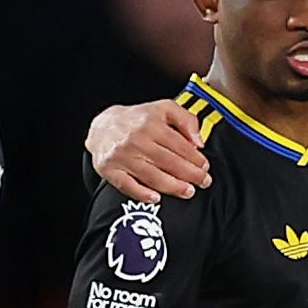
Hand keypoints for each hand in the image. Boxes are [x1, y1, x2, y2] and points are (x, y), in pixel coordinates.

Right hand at [88, 101, 211, 203]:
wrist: (102, 126)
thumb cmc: (137, 120)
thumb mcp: (163, 109)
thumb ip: (186, 120)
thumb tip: (199, 142)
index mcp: (151, 124)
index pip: (179, 145)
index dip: (195, 158)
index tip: (205, 167)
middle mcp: (136, 140)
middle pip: (168, 162)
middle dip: (190, 175)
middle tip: (203, 182)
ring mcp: (122, 156)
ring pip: (152, 176)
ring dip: (173, 187)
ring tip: (188, 191)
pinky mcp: (110, 170)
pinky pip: (128, 186)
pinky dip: (142, 194)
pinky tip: (156, 198)